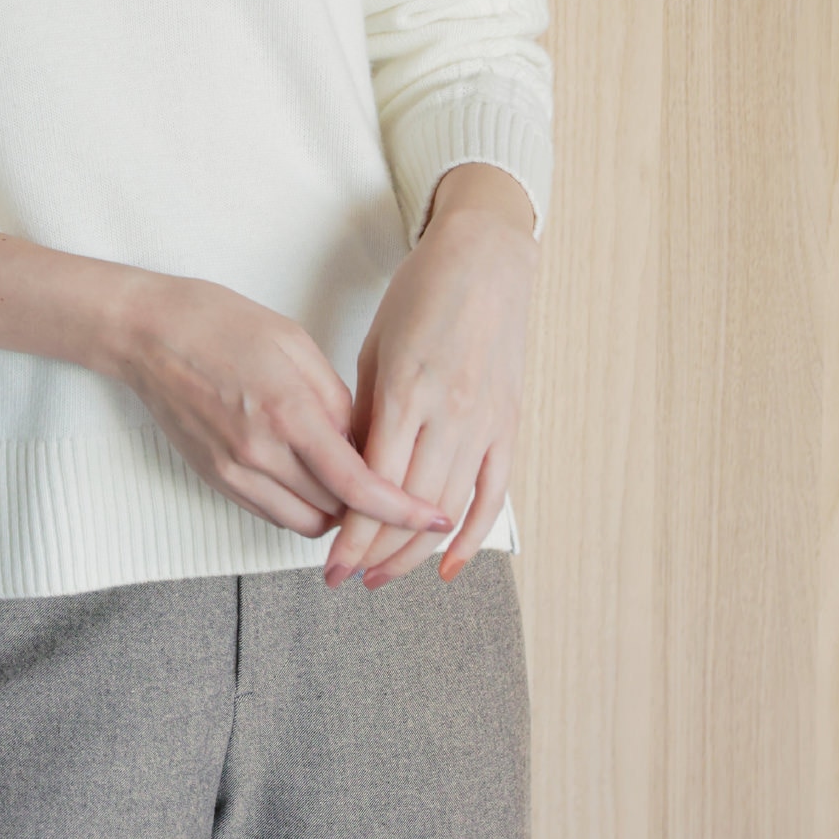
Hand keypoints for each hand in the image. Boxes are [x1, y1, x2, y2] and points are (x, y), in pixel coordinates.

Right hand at [109, 270, 458, 542]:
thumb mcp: (294, 344)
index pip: (359, 485)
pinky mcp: (216, 479)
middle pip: (338, 513)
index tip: (431, 518)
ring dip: (336, 512)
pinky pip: (272, 513)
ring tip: (346, 478)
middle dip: (371, 506)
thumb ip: (336, 399)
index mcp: (289, 412)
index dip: (401, 510)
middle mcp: (260, 453)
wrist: (148, 333)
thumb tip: (364, 443)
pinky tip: (308, 476)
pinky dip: (300, 506)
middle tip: (387, 478)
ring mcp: (234, 472)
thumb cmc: (220, 323)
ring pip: (305, 523)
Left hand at [323, 165, 536, 586]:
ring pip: (447, 508)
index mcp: (405, 389)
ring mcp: (483, 420)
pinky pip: (493, 492)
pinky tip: (450, 567)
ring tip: (383, 577)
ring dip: (414, 553)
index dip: (351, 532)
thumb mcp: (376, 348)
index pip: (372, 482)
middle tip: (346, 579)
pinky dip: (473, 534)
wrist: (485, 259)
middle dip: (374, 552)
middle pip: (408, 505)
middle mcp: (447, 411)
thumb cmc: (420, 295)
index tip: (330, 562)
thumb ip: (364, 413)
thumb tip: (345, 472)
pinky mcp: (508, 423)